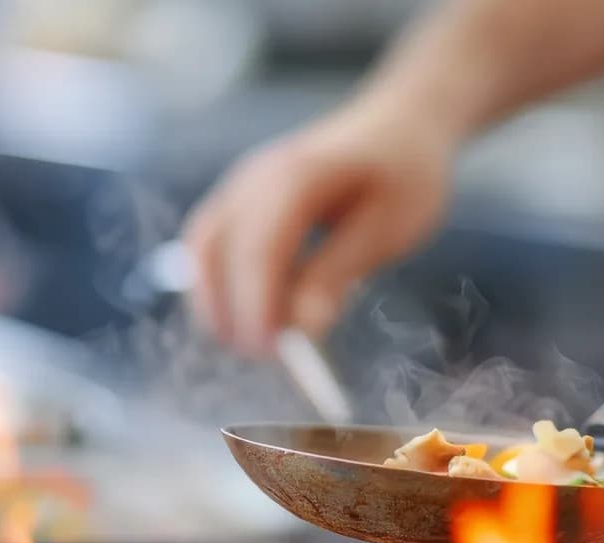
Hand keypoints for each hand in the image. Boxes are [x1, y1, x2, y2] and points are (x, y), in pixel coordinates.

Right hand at [182, 102, 457, 356]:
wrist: (399, 126)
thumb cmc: (402, 174)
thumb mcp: (386, 227)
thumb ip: (338, 273)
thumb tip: (303, 328)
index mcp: (295, 176)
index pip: (258, 248)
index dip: (256, 304)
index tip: (270, 351)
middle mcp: (254, 177)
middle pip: (215, 250)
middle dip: (230, 310)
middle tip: (264, 356)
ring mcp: (239, 186)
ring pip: (201, 251)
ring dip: (215, 302)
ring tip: (253, 343)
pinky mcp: (238, 202)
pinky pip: (208, 247)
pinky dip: (217, 285)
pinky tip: (244, 316)